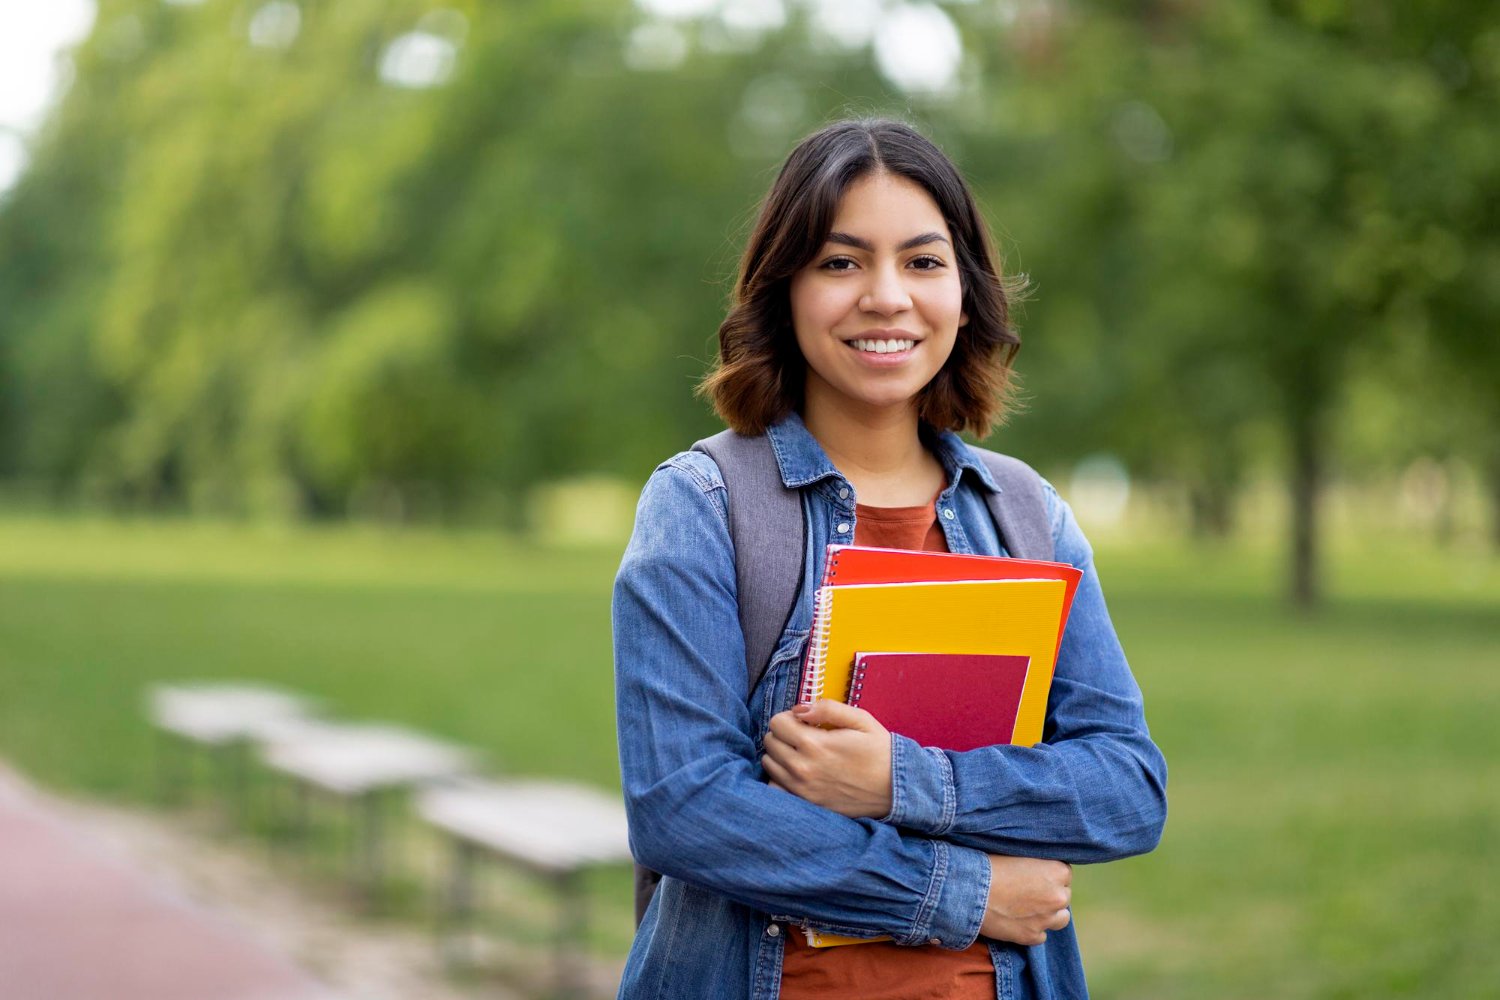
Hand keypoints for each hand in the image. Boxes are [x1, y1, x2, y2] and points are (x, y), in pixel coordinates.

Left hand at [761, 699, 892, 818]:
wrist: (897, 788)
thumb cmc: (880, 751)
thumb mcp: (860, 719)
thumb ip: (828, 708)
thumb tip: (799, 709)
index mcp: (814, 744)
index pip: (776, 723)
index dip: (789, 717)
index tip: (804, 722)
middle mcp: (803, 768)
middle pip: (770, 742)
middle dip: (783, 734)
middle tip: (804, 736)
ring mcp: (802, 790)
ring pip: (769, 764)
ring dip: (780, 755)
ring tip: (802, 753)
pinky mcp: (807, 805)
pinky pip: (776, 788)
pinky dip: (780, 778)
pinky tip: (797, 774)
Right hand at [980, 855, 1071, 946]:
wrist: (968, 891)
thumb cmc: (989, 865)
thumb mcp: (1017, 852)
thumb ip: (1035, 860)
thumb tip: (1038, 864)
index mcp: (1057, 871)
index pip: (1065, 873)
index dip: (1049, 873)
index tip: (1034, 874)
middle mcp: (1058, 896)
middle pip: (1064, 895)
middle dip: (1050, 893)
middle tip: (1028, 890)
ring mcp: (1047, 919)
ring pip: (1061, 918)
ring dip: (1049, 914)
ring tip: (1028, 908)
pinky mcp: (1032, 936)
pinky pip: (1041, 935)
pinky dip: (1032, 929)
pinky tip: (1017, 921)